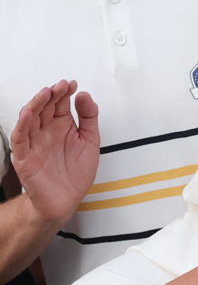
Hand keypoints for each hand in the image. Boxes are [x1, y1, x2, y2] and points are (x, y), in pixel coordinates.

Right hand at [10, 80, 98, 225]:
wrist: (66, 201)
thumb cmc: (76, 173)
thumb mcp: (90, 140)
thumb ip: (89, 117)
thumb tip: (84, 95)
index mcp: (61, 127)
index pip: (59, 104)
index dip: (64, 92)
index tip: (72, 84)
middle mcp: (46, 133)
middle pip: (44, 108)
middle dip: (52, 95)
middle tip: (61, 86)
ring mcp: (35, 144)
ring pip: (30, 119)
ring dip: (36, 105)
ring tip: (46, 93)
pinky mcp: (25, 158)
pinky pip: (20, 139)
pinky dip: (22, 125)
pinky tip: (28, 113)